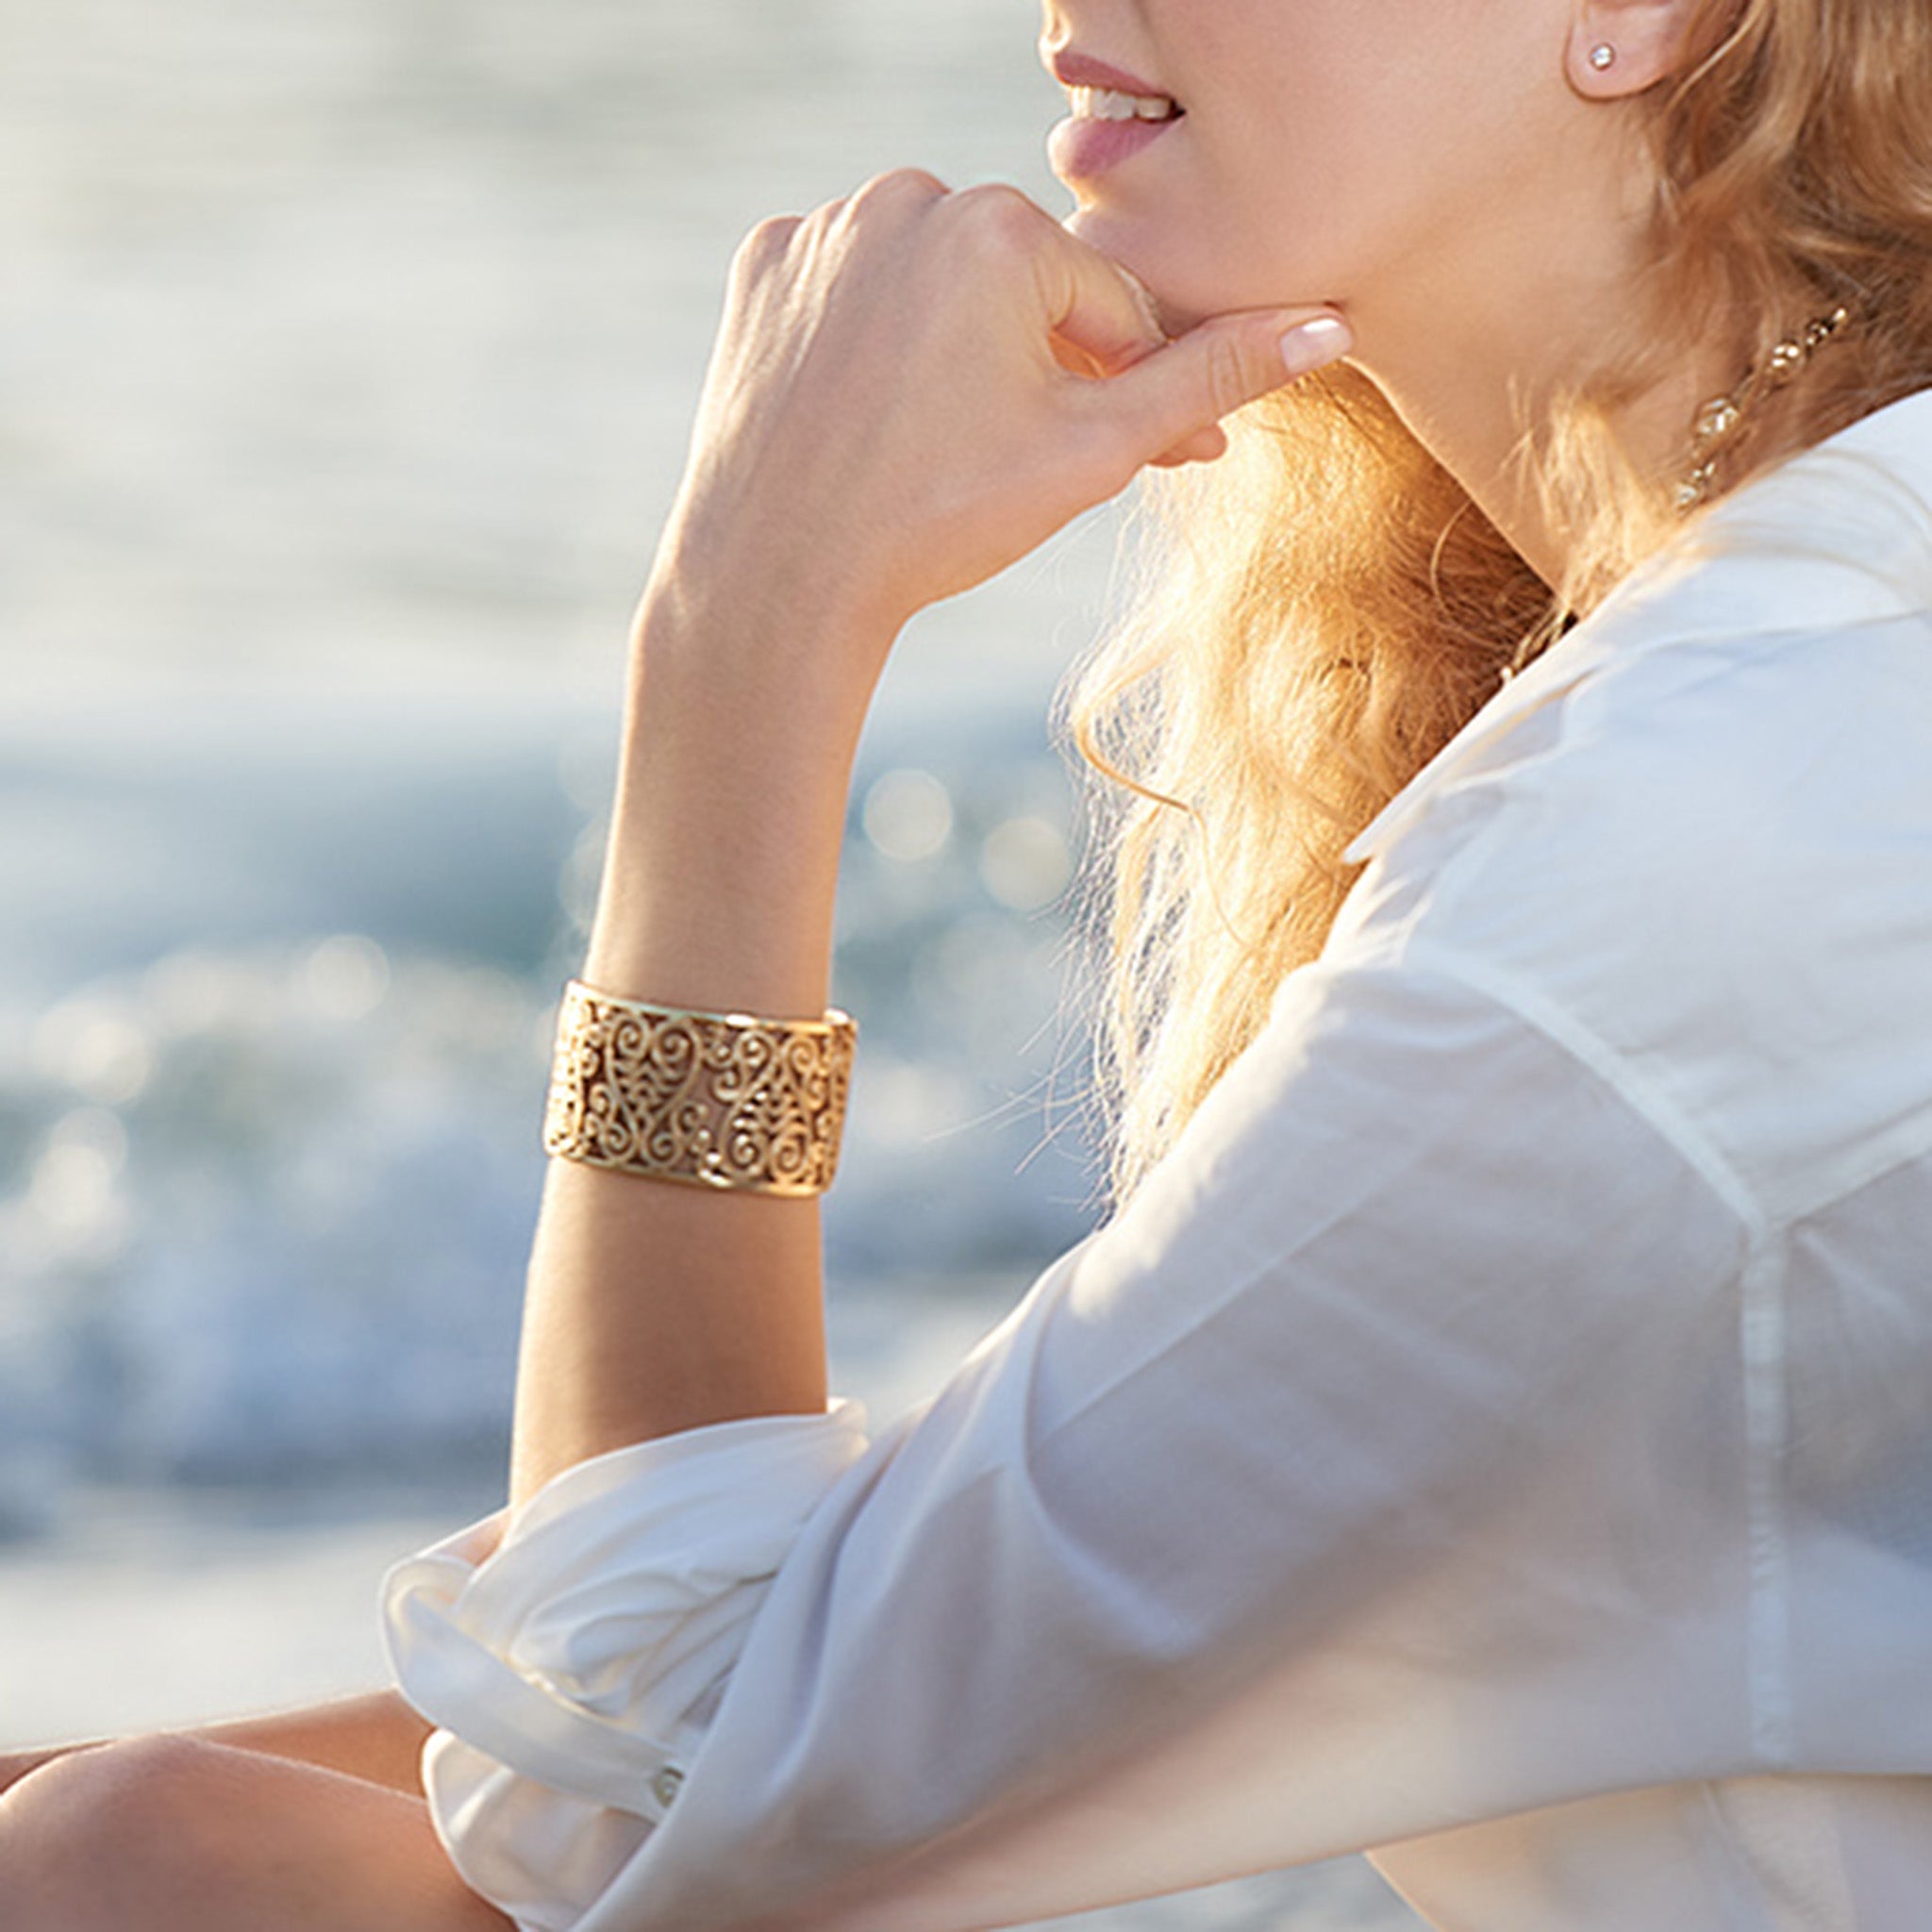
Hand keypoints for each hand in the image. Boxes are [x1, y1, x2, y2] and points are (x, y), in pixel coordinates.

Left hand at [645, 169, 1351, 693]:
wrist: (780, 577)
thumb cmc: (942, 519)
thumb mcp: (1094, 451)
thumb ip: (1208, 379)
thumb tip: (1325, 328)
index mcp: (999, 230)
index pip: (1107, 306)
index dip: (1134, 389)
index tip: (1159, 453)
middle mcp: (907, 199)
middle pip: (1019, 287)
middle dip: (1047, 366)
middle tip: (1033, 460)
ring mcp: (824, 228)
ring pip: (936, 283)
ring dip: (962, 347)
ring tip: (948, 441)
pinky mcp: (764, 266)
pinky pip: (851, 289)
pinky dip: (874, 338)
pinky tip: (876, 408)